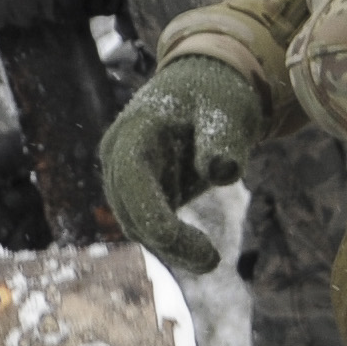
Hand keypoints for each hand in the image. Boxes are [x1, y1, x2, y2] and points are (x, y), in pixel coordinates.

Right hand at [97, 56, 265, 275]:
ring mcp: (123, 171)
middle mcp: (118, 153)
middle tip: (211, 261)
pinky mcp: (137, 186)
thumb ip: (222, 140)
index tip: (190, 245)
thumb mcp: (227, 111)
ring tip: (208, 259)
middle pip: (129, 208)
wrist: (204, 84)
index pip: (132, 180)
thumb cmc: (215, 95)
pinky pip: (144, 220)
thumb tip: (221, 170)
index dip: (156, 218)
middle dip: (166, 240)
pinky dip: (168, 239)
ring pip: (133, 220)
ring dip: (167, 245)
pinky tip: (197, 251)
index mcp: (135, 131)